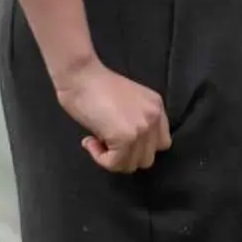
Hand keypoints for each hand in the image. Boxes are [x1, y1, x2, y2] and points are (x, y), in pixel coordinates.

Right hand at [54, 59, 171, 172]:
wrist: (81, 76)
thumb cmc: (94, 86)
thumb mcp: (127, 103)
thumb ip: (135, 122)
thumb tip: (128, 149)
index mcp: (156, 107)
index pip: (160, 143)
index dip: (138, 148)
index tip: (119, 142)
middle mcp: (154, 117)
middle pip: (147, 158)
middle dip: (125, 156)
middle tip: (106, 144)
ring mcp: (143, 128)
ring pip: (131, 165)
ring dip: (111, 159)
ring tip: (96, 141)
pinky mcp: (126, 137)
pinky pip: (114, 163)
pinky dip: (100, 158)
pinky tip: (90, 142)